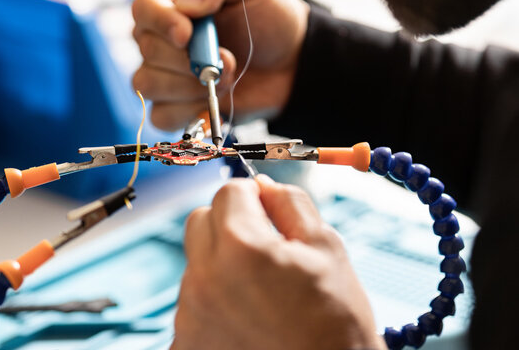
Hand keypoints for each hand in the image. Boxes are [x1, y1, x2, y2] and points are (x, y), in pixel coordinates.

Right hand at [132, 0, 308, 130]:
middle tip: (228, 59)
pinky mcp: (176, 108)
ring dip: (191, 86)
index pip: (144, 9)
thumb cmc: (267, 21)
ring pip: (148, 84)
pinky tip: (212, 101)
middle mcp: (162, 41)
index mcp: (173, 7)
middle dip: (191, 60)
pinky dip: (189, 112)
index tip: (187, 34)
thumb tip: (185, 4)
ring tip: (225, 79)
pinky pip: (161, 116)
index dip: (161, 22)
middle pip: (148, 51)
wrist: (288, 63)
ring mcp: (166, 76)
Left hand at [172, 175, 385, 349]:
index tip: (265, 210)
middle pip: (200, 221)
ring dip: (221, 263)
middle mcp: (204, 278)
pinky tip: (246, 317)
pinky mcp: (184, 343)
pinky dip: (215, 299)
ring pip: (197, 261)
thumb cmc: (335, 323)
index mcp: (241, 247)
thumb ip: (290, 204)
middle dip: (229, 222)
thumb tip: (262, 185)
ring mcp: (190, 314)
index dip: (252, 195)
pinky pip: (194, 300)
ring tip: (260, 292)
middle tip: (261, 247)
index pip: (228, 191)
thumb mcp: (326, 248)